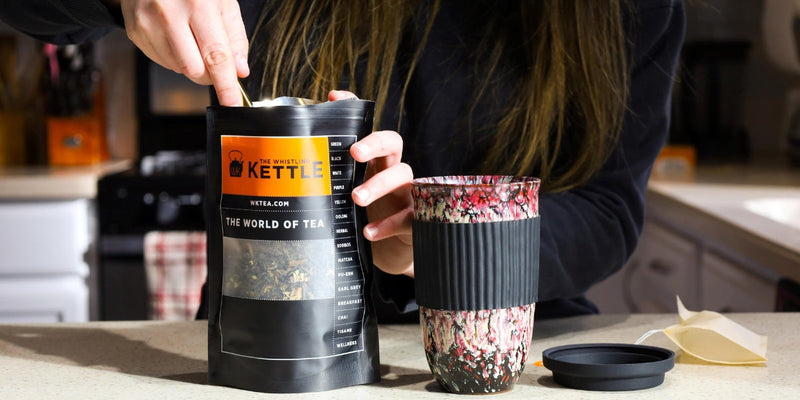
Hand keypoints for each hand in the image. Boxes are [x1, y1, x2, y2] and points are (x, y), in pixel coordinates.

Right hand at [118, 0, 248, 105]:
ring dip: (192, 64)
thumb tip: (239, 71)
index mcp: (197, 4)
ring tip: (192, 38)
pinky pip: (162, 61)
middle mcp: (168, 14)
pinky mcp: (134, 31)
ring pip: (177, 69)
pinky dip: (175, 57)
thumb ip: (234, 36)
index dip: (226, 85)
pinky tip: (176, 36)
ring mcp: (146, 23)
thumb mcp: (222, 1)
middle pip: (194, 70)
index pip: (215, 56)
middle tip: (216, 63)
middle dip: (210, 75)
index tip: (233, 104)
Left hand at [328, 90, 415, 276]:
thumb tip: (277, 179)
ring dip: (378, 184)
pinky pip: (406, 218)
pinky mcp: (415, 220)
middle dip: (374, 143)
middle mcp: (390, 170)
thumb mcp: (341, 201)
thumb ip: (323, 188)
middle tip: (354, 152)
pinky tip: (368, 232)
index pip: (366, 126)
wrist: (387, 255)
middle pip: (392, 143)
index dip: (353, 107)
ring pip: (401, 176)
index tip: (333, 97)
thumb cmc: (360, 222)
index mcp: (371, 161)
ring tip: (356, 198)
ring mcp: (405, 193)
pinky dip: (387, 224)